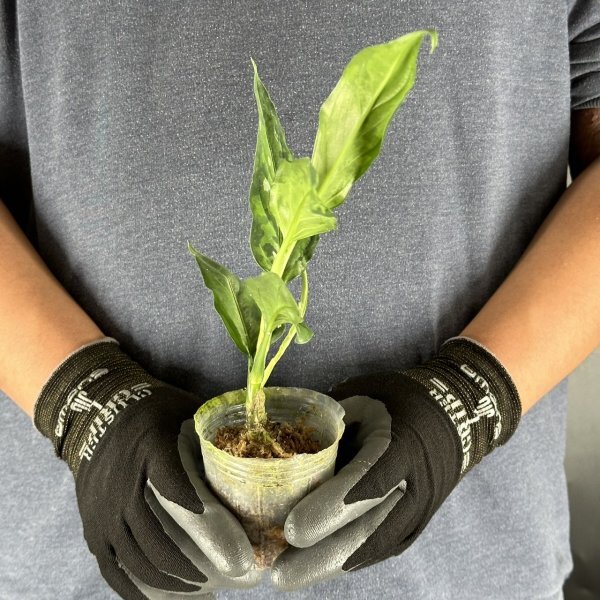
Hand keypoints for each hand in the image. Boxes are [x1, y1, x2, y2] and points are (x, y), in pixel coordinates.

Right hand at [33, 338, 260, 598]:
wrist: (94, 413)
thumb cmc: (152, 411)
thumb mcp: (184, 408)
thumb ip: (215, 431)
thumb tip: (261, 448)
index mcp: (149, 448)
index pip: (173, 486)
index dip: (203, 517)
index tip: (235, 543)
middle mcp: (122, 485)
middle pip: (157, 538)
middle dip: (196, 564)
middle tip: (235, 572)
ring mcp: (103, 513)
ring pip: (139, 562)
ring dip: (175, 581)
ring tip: (206, 586)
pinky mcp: (93, 530)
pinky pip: (115, 572)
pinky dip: (143, 591)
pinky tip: (172, 594)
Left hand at [270, 336, 520, 590]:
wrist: (456, 416)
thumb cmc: (400, 400)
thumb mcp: (365, 395)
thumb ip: (330, 422)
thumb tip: (289, 446)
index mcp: (401, 445)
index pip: (368, 483)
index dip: (331, 509)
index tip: (292, 530)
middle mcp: (414, 485)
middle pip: (370, 530)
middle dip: (322, 556)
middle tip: (279, 574)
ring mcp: (418, 509)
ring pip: (373, 547)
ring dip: (330, 565)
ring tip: (289, 575)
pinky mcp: (416, 522)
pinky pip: (381, 547)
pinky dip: (348, 559)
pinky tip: (318, 567)